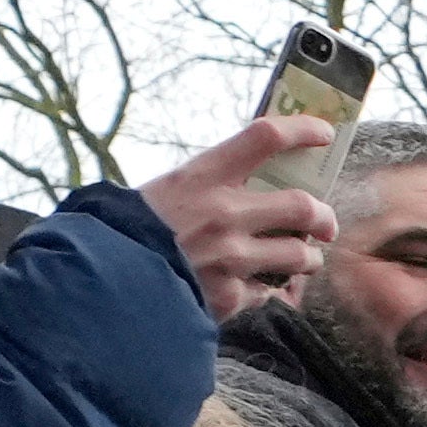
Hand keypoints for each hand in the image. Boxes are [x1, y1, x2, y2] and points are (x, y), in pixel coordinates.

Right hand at [129, 109, 338, 309]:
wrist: (101, 286)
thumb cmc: (128, 233)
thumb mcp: (166, 191)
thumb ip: (209, 184)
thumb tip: (253, 177)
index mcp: (203, 177)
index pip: (266, 137)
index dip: (303, 130)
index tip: (324, 134)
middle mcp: (223, 215)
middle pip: (303, 205)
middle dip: (323, 217)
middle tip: (325, 223)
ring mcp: (230, 258)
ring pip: (299, 255)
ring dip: (307, 258)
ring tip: (302, 260)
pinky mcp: (229, 296)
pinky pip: (267, 292)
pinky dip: (266, 290)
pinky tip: (256, 287)